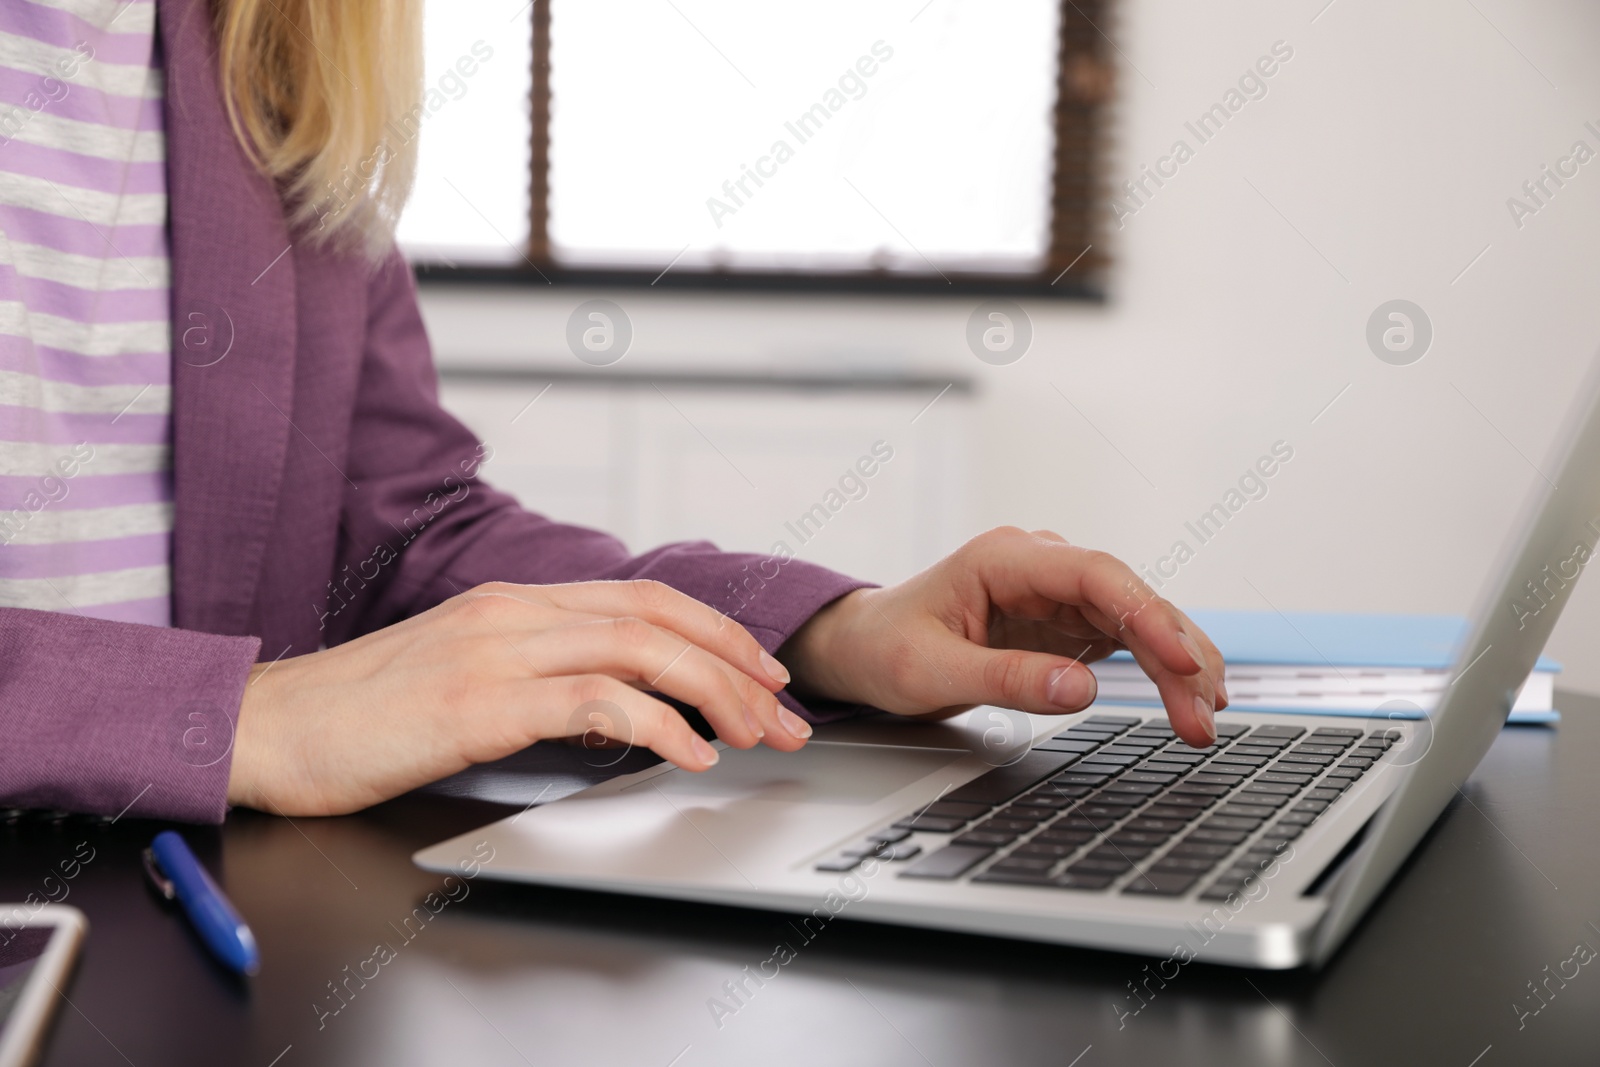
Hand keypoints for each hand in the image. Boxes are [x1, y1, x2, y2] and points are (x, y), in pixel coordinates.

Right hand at [228, 580, 813, 815]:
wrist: (267, 729)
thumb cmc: (361, 713)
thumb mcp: (463, 675)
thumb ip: (536, 675)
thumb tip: (614, 706)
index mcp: (515, 602)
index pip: (641, 598)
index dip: (715, 629)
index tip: (762, 669)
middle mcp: (515, 612)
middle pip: (657, 619)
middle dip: (736, 663)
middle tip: (784, 711)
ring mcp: (498, 651)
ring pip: (640, 651)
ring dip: (714, 694)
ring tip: (756, 736)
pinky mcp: (479, 702)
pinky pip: (594, 702)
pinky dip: (656, 723)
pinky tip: (689, 753)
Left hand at [779, 527, 1227, 746]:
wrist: (863, 647)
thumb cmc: (885, 648)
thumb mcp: (932, 672)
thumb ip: (1005, 679)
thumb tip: (1081, 688)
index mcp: (1004, 559)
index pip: (1094, 575)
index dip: (1144, 614)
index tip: (1179, 660)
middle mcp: (1040, 567)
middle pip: (1128, 600)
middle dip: (1174, 655)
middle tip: (1203, 715)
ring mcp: (1058, 593)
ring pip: (1138, 620)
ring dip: (1177, 665)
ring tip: (1207, 718)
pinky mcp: (1067, 623)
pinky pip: (1126, 639)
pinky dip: (1160, 669)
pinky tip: (1191, 696)